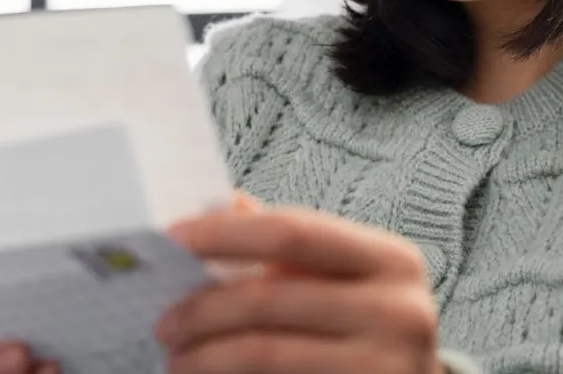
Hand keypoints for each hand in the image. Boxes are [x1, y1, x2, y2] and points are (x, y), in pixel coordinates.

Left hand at [157, 205, 446, 373]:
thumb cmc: (368, 326)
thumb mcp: (343, 277)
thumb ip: (289, 242)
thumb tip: (214, 204)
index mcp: (392, 260)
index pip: (292, 231)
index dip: (224, 234)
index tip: (171, 240)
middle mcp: (400, 311)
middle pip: (270, 297)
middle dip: (203, 309)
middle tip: (163, 321)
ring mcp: (388, 366)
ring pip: (265, 354)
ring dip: (206, 356)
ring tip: (176, 358)